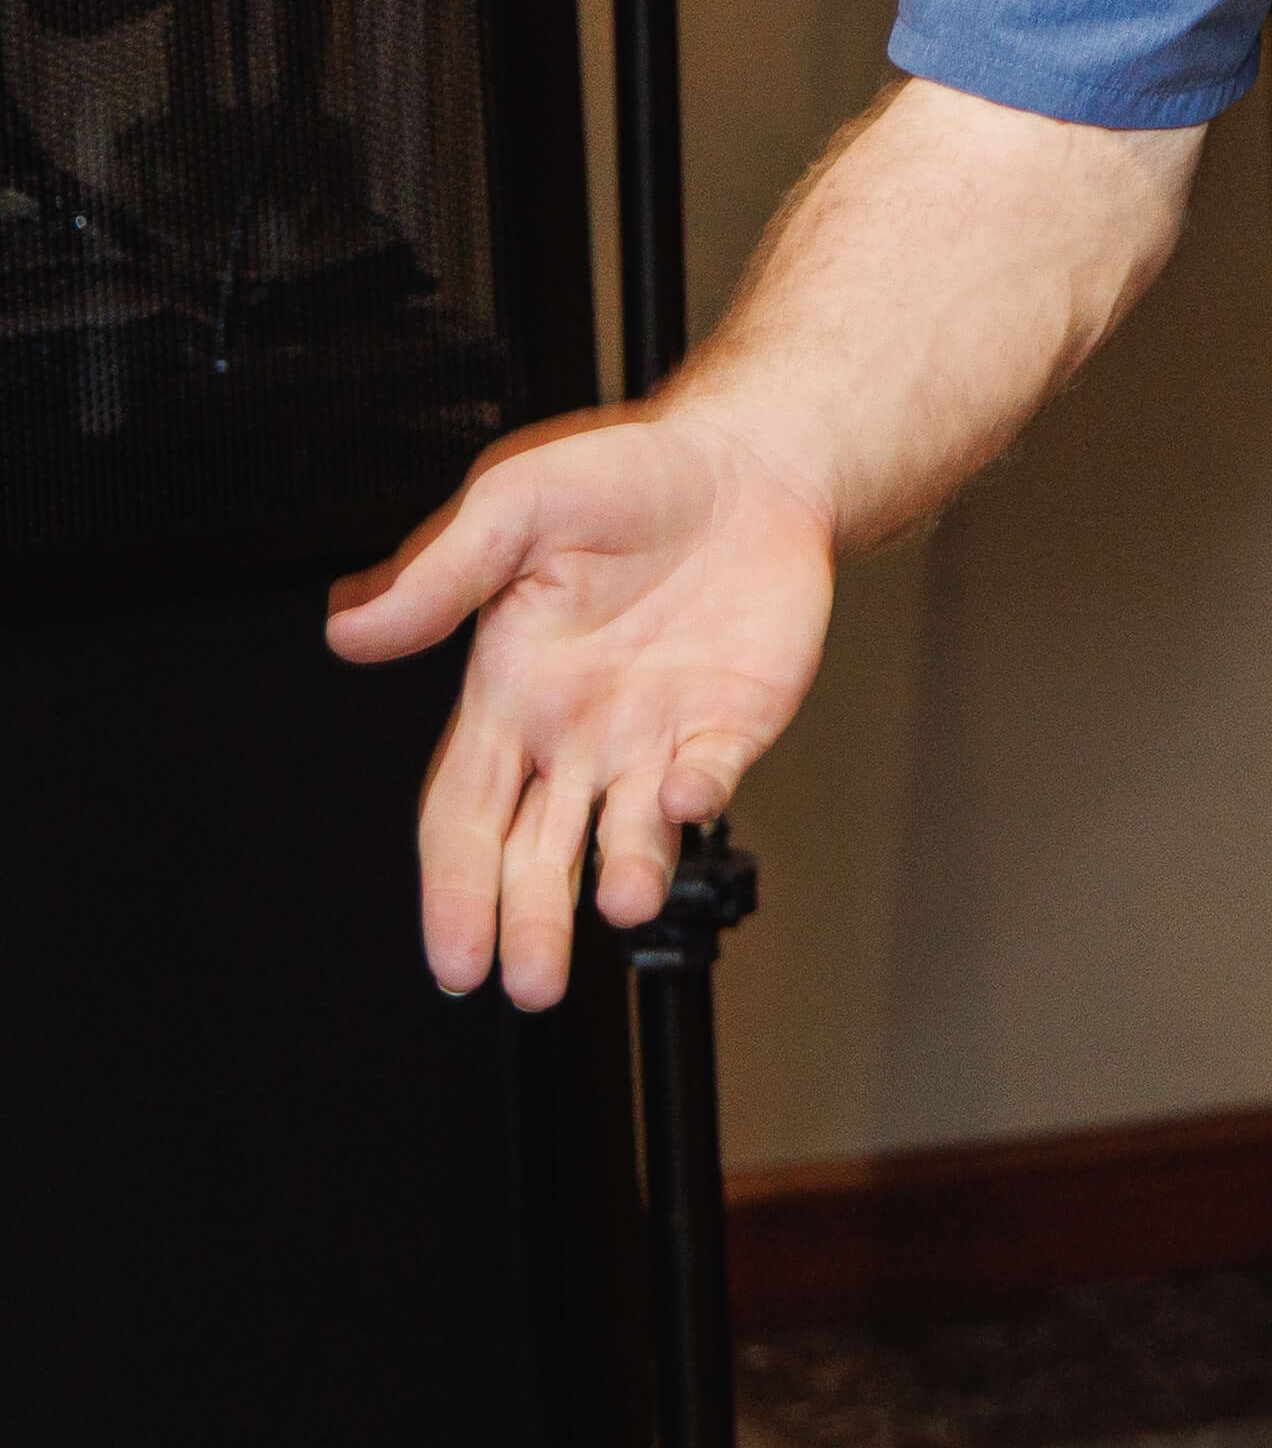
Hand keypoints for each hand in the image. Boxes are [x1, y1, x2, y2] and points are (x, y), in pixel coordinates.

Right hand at [327, 408, 836, 1007]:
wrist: (745, 464)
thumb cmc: (623, 478)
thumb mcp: (514, 504)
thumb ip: (439, 574)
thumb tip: (350, 629)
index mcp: (507, 695)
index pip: (461, 818)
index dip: (452, 890)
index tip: (452, 959)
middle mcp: (577, 732)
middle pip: (538, 853)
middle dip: (530, 922)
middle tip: (529, 983)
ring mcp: (656, 733)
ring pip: (628, 834)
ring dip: (622, 875)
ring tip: (618, 905)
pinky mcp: (733, 718)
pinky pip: (712, 773)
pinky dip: (701, 792)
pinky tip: (687, 797)